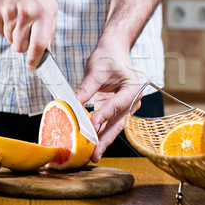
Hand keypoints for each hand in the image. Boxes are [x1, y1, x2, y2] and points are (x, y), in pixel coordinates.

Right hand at [0, 0, 57, 68]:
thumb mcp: (50, 7)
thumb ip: (49, 31)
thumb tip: (45, 52)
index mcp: (43, 13)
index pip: (38, 44)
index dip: (34, 59)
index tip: (31, 66)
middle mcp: (26, 13)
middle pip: (19, 46)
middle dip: (22, 45)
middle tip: (25, 30)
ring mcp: (8, 11)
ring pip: (9, 39)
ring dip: (13, 34)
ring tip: (18, 16)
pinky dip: (3, 27)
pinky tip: (9, 12)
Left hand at [75, 42, 142, 161]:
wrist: (114, 50)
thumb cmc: (109, 57)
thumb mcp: (96, 71)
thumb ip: (85, 89)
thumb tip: (71, 104)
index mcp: (133, 90)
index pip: (115, 106)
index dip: (103, 117)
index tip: (91, 125)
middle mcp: (131, 101)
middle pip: (117, 123)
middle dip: (105, 139)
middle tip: (95, 154)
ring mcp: (124, 107)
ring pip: (112, 127)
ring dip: (102, 140)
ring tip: (93, 154)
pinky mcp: (114, 109)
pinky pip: (106, 123)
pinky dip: (98, 132)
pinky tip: (90, 143)